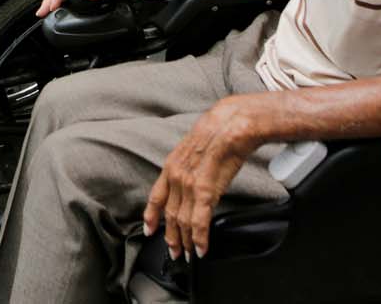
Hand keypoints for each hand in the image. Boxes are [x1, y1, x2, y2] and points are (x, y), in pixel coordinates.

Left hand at [144, 99, 258, 260]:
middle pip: (170, 214)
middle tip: (173, 251)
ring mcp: (189, 185)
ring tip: (187, 254)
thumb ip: (188, 167)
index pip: (156, 197)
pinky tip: (200, 249)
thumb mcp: (193, 149)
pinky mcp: (205, 192)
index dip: (151, 217)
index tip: (149, 230)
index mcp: (171, 166)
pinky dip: (199, 238)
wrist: (231, 125)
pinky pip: (199, 222)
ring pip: (183, 221)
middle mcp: (176, 177)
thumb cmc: (217, 133)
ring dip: (185, 241)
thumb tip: (192, 179)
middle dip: (171, 236)